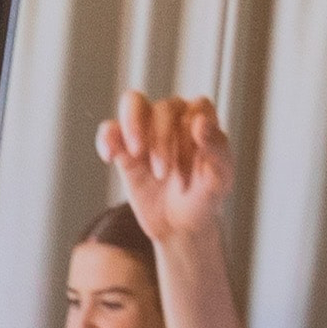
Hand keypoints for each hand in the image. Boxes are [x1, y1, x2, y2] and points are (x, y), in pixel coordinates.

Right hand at [97, 91, 233, 249]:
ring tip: (136, 152)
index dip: (191, 136)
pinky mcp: (124, 145)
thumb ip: (216, 149)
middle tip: (163, 174)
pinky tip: (109, 156)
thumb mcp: (219, 180)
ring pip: (134, 102)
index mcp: (202, 119)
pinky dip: (107, 137)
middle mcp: (174, 116)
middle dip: (162, 141)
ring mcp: (147, 128)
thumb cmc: (204, 198)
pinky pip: (110, 128)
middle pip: (164, 107)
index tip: (189, 167)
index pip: (195, 108)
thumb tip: (200, 122)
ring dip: (133, 124)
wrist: (179, 225)